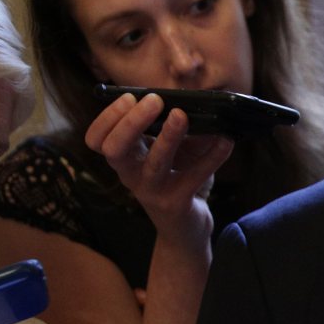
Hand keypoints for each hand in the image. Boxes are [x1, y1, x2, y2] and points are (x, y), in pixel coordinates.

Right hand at [85, 92, 232, 246]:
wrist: (187, 227)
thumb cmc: (176, 179)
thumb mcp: (176, 148)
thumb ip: (181, 125)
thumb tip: (198, 101)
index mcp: (125, 158)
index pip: (96, 139)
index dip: (107, 118)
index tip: (129, 97)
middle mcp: (131, 175)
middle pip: (113, 149)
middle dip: (131, 122)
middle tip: (155, 101)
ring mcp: (152, 191)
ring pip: (153, 163)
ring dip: (168, 137)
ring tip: (181, 115)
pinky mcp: (176, 203)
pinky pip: (194, 177)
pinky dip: (212, 157)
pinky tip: (226, 140)